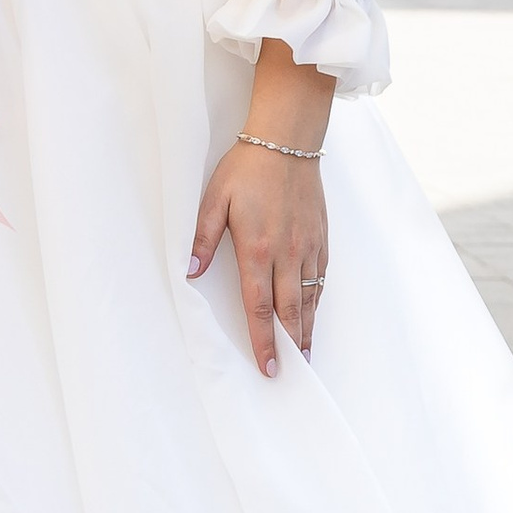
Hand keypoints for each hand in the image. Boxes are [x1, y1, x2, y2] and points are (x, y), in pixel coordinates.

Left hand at [190, 139, 329, 378]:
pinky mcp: (321, 237)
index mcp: (257, 250)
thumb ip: (202, 239)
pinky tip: (313, 313)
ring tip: (306, 354)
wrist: (287, 140)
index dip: (263, 340)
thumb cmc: (247, 169)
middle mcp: (287, 254)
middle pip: (290, 312)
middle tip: (291, 372)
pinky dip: (317, 301)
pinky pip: (321, 279)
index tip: (267, 365)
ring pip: (309, 299)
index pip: (260, 307)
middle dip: (289, 345)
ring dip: (307, 329)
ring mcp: (308, 247)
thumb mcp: (213, 200)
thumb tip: (191, 273)